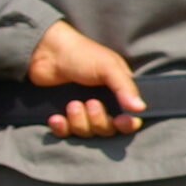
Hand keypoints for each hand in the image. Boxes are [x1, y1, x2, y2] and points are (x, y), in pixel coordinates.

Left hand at [26, 20, 143, 136]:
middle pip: (107, 129)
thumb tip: (141, 108)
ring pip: (87, 132)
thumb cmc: (82, 55)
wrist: (45, 52)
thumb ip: (125, 87)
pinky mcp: (63, 116)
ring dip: (79, 121)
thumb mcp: (108, 67)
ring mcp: (82, 112)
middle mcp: (103, 105)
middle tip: (90, 103)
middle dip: (98, 120)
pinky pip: (65, 133)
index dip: (127, 124)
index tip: (120, 120)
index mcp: (119, 94)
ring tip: (72, 104)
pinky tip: (56, 118)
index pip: (130, 119)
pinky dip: (61, 128)